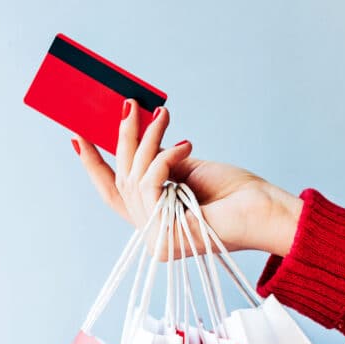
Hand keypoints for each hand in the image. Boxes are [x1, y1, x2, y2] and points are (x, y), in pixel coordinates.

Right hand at [73, 99, 301, 257]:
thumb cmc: (237, 192)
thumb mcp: (189, 168)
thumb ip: (158, 161)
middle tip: (129, 105)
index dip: (94, 166)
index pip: (114, 193)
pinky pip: (150, 185)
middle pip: (122, 180)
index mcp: (156, 217)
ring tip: (165, 116)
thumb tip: (135, 139)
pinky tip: (186, 144)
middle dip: (124, 139)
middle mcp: (151, 231)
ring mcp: (155, 237)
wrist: (267, 211)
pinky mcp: (163, 237)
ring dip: (147, 140)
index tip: (77, 136)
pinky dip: (164, 159)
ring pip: (134, 178)